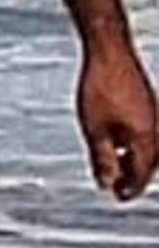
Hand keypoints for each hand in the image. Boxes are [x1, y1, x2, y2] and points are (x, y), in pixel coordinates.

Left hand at [78, 41, 158, 200]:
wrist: (109, 50)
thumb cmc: (100, 88)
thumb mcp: (94, 129)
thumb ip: (102, 158)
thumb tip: (106, 184)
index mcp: (146, 140)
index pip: (142, 174)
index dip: (129, 188)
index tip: (116, 197)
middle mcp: (156, 129)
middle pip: (149, 163)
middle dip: (134, 176)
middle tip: (116, 187)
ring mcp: (155, 115)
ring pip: (150, 147)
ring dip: (134, 159)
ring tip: (115, 165)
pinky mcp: (148, 103)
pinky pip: (147, 132)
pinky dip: (135, 142)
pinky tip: (117, 139)